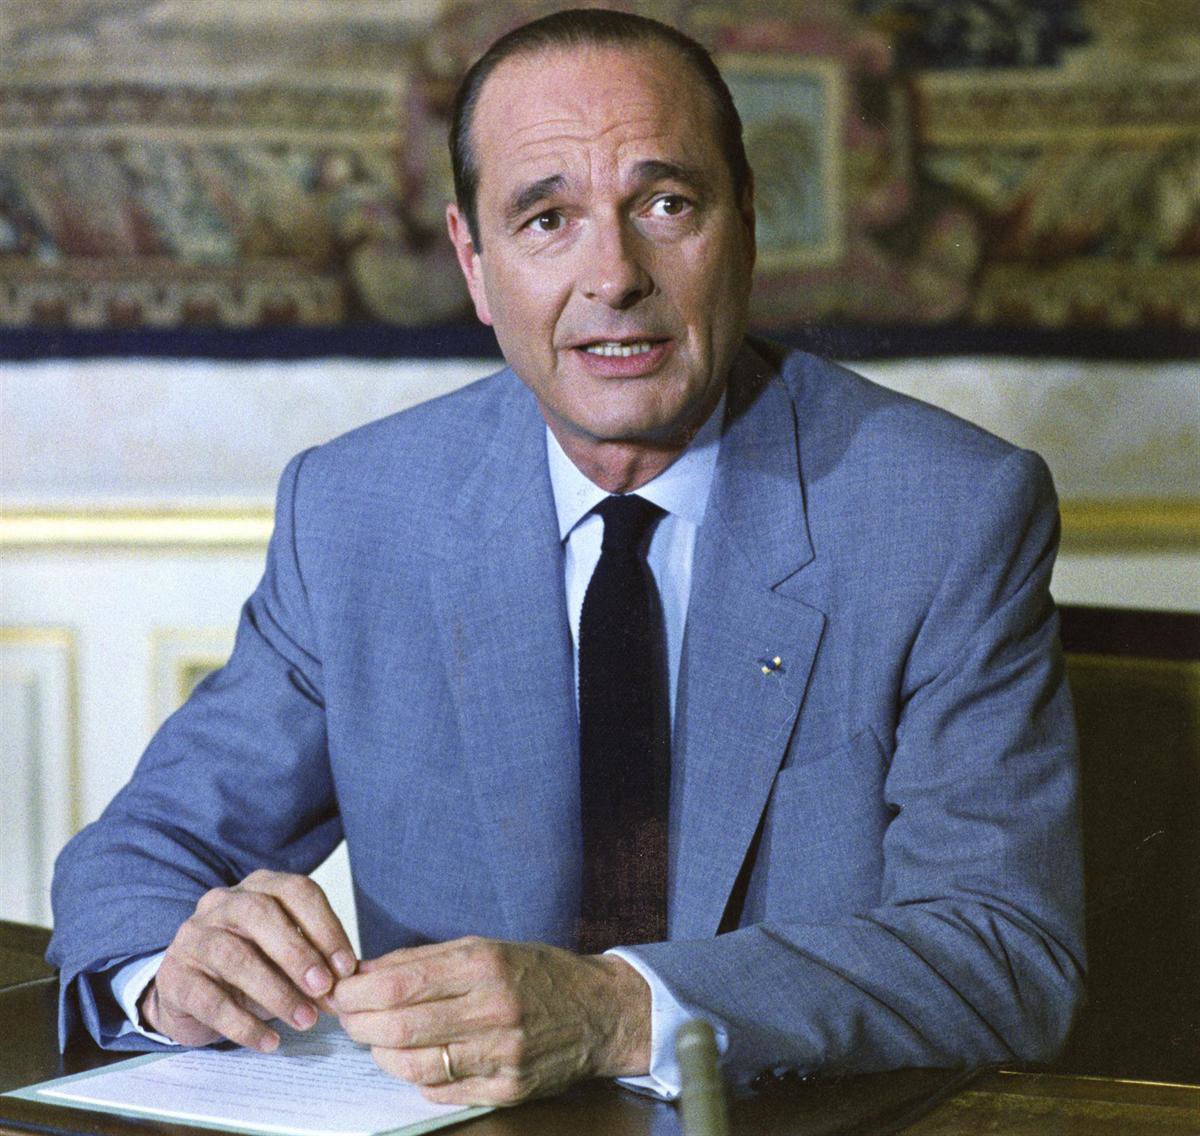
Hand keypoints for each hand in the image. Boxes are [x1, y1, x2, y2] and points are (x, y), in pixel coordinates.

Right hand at [140, 869, 356, 1051]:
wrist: (191, 996)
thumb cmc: (251, 969)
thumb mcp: (285, 958)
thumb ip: (314, 964)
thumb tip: (345, 986)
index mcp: (259, 888)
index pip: (297, 891)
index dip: (325, 927)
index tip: (346, 966)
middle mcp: (223, 903)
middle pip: (261, 914)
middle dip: (298, 953)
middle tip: (324, 988)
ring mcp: (193, 937)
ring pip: (234, 956)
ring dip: (276, 992)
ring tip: (305, 1020)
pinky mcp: (174, 977)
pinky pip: (210, 1000)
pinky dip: (244, 1024)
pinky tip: (269, 1040)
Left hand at [333, 936, 650, 1105]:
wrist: (600, 1011)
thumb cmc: (538, 974)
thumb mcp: (485, 947)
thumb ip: (426, 960)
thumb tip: (367, 971)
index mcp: (486, 964)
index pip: (401, 982)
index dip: (359, 991)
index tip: (340, 992)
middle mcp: (494, 1007)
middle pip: (401, 1025)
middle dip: (360, 1024)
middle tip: (346, 1019)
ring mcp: (502, 1053)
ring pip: (415, 1064)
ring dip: (381, 1055)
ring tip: (375, 1043)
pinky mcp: (508, 1088)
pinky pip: (443, 1090)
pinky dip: (416, 1078)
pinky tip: (412, 1061)